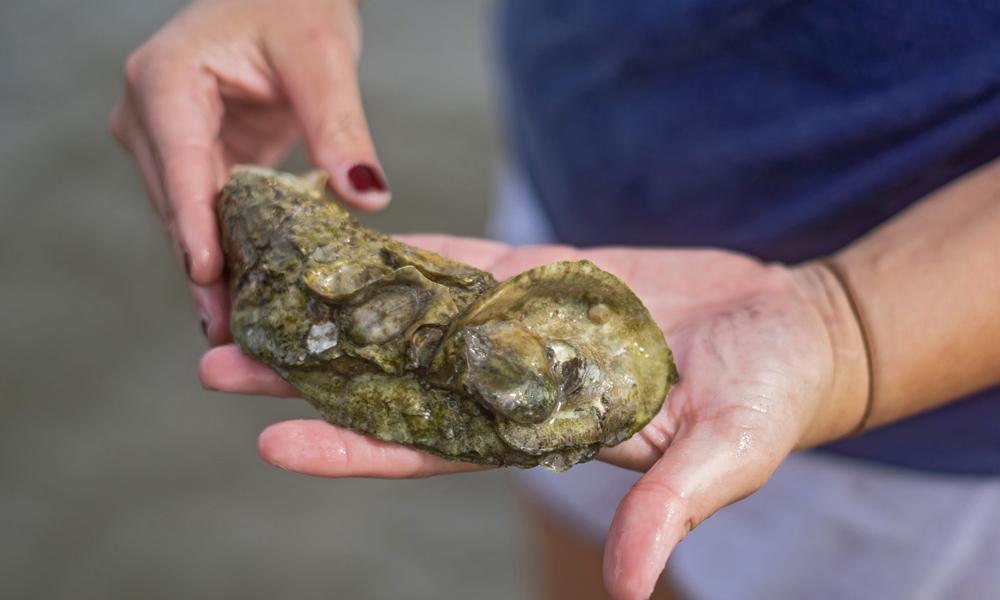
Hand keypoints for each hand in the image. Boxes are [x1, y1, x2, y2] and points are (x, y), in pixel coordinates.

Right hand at [110, 0, 387, 342]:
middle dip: (207, 269)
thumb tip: (368, 197)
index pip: (182, 163)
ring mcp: (164, 139)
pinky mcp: (191, 158)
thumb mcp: (324, 60)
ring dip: (218, 271)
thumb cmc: (295, 7)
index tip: (208, 277)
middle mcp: (151, 113)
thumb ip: (341, 129)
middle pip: (178, 203)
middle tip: (234, 337)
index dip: (195, 224)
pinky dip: (232, 249)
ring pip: (189, 217)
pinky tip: (252, 298)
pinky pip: (209, 212)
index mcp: (167, 80)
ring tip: (241, 334)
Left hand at [200, 235, 867, 599]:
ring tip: (263, 293)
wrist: (793, 329)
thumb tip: (629, 589)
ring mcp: (526, 324)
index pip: (429, 448)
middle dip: (313, 375)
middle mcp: (517, 382)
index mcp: (543, 434)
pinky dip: (407, 254)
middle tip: (220, 361)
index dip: (353, 447)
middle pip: (395, 382)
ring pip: (413, 316)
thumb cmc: (767, 401)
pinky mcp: (549, 274)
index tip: (273, 440)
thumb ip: (669, 511)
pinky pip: (464, 260)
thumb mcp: (724, 459)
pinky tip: (352, 245)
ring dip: (341, 308)